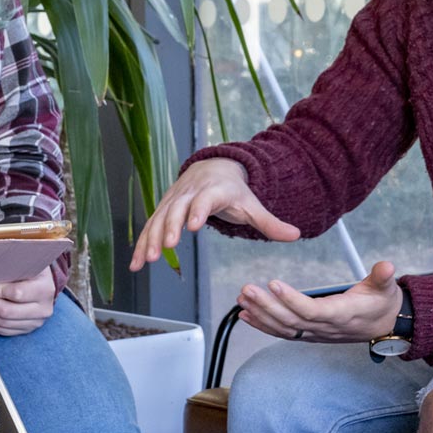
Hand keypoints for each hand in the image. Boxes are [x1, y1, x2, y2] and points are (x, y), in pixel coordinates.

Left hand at [0, 267, 57, 336]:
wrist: (44, 284)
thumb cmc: (32, 270)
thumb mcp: (26, 263)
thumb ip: (10, 267)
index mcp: (44, 289)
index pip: (17, 294)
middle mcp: (43, 309)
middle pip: (7, 312)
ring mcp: (35, 322)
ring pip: (2, 323)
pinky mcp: (26, 330)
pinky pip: (2, 330)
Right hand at [128, 158, 300, 271]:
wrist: (212, 168)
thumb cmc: (234, 190)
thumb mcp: (253, 205)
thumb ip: (270, 223)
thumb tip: (296, 235)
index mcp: (214, 190)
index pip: (205, 199)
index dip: (198, 211)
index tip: (193, 226)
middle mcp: (190, 193)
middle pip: (178, 209)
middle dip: (170, 228)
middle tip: (166, 248)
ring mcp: (174, 200)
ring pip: (159, 219)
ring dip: (151, 240)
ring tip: (147, 262)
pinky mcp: (163, 209)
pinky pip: (150, 227)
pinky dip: (142, 244)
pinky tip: (136, 264)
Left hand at [238, 260, 403, 343]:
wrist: (385, 326)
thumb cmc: (382, 303)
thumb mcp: (386, 288)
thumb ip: (383, 277)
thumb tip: (387, 266)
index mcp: (342, 314)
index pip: (312, 310)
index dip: (291, 299)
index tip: (273, 283)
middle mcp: (325, 327)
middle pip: (291, 321)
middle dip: (267, 306)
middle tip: (247, 290)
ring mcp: (316, 333)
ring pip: (284, 328)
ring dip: (261, 314)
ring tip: (242, 298)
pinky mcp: (310, 334)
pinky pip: (283, 332)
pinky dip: (263, 325)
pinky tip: (246, 315)